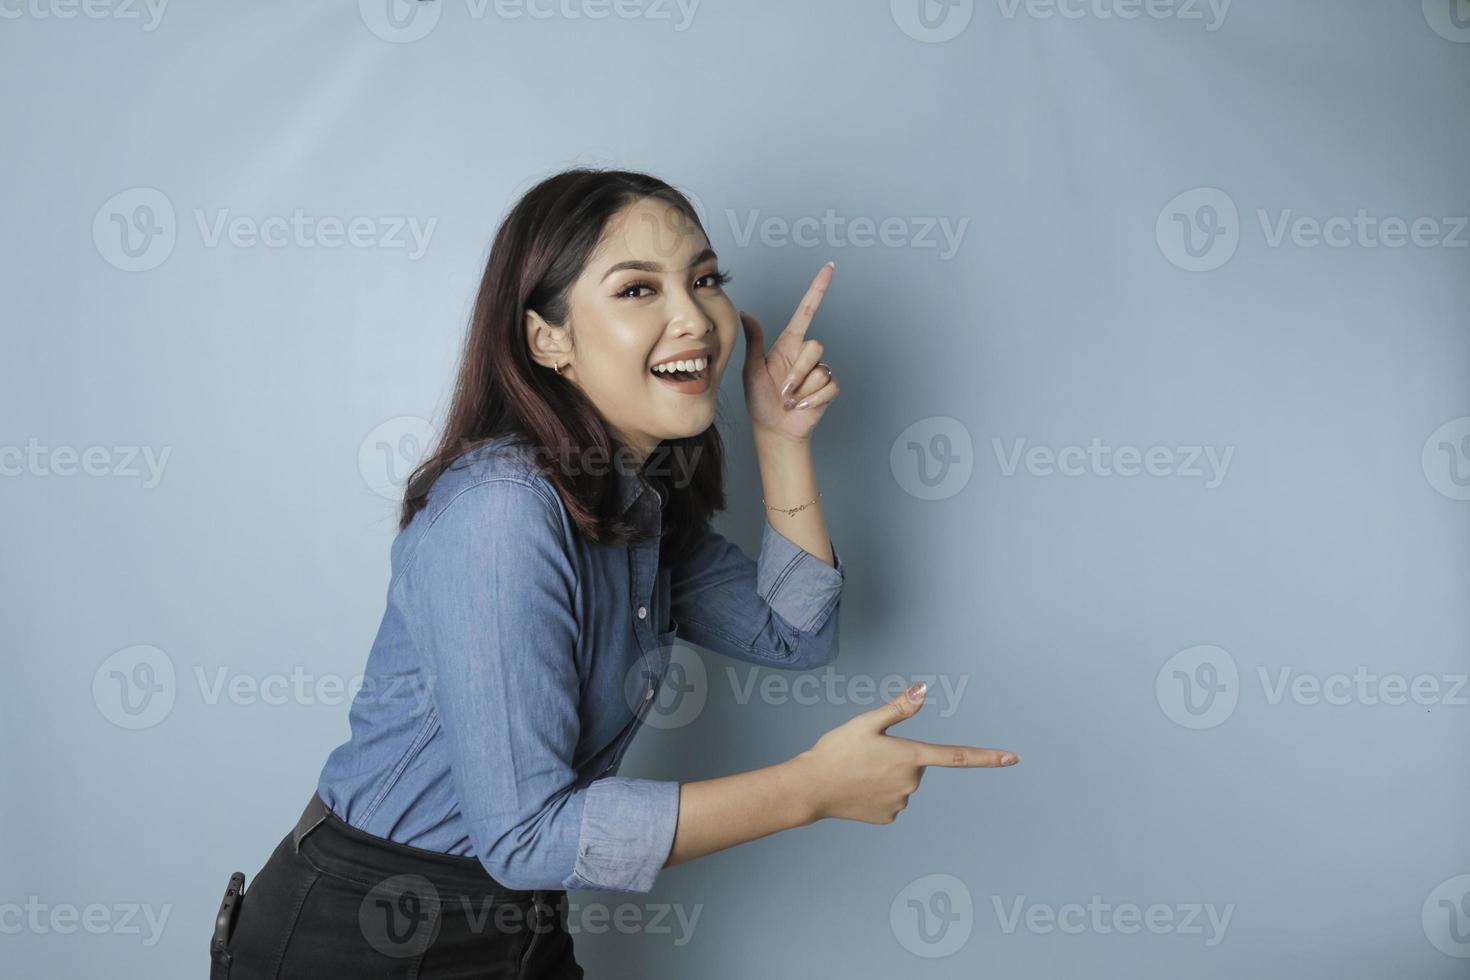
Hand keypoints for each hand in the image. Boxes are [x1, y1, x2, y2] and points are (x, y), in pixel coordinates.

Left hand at [741, 262, 839, 442]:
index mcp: (788, 344)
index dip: (818, 289)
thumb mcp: (751, 369)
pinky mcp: (828, 388)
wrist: (773, 428)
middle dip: (798, 371)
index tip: (829, 267)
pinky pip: (829, 386)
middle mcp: (805, 355)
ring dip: (802, 388)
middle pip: (815, 346)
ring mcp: (818, 371)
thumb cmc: (759, 399)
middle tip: (783, 389)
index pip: (807, 311)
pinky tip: (802, 405)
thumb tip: (746, 314)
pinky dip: (813, 399)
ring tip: (789, 399)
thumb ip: (754, 341)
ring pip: (821, 369)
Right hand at [790, 681, 1019, 824]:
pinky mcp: (888, 817)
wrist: (810, 788)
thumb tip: (924, 689)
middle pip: (915, 765)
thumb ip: (899, 708)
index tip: (1013, 758)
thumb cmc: (836, 751)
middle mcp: (912, 782)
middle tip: (865, 754)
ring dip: (886, 775)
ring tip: (856, 770)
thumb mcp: (865, 723)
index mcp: (910, 756)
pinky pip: (891, 799)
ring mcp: (901, 803)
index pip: (958, 756)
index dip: (988, 757)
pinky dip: (878, 792)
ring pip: (903, 782)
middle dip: (898, 757)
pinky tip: (857, 789)